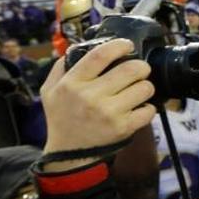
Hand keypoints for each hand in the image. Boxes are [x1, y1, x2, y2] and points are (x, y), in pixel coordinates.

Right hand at [40, 38, 154, 170]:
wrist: (68, 153)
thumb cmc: (61, 118)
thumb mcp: (49, 90)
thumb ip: (61, 67)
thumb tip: (79, 47)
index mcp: (72, 83)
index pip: (100, 55)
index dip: (119, 45)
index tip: (127, 45)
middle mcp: (91, 96)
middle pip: (131, 69)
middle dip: (141, 67)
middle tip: (140, 70)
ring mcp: (109, 113)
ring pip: (144, 88)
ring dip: (146, 86)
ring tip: (139, 89)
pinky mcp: (123, 128)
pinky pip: (149, 110)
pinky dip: (148, 108)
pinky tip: (140, 108)